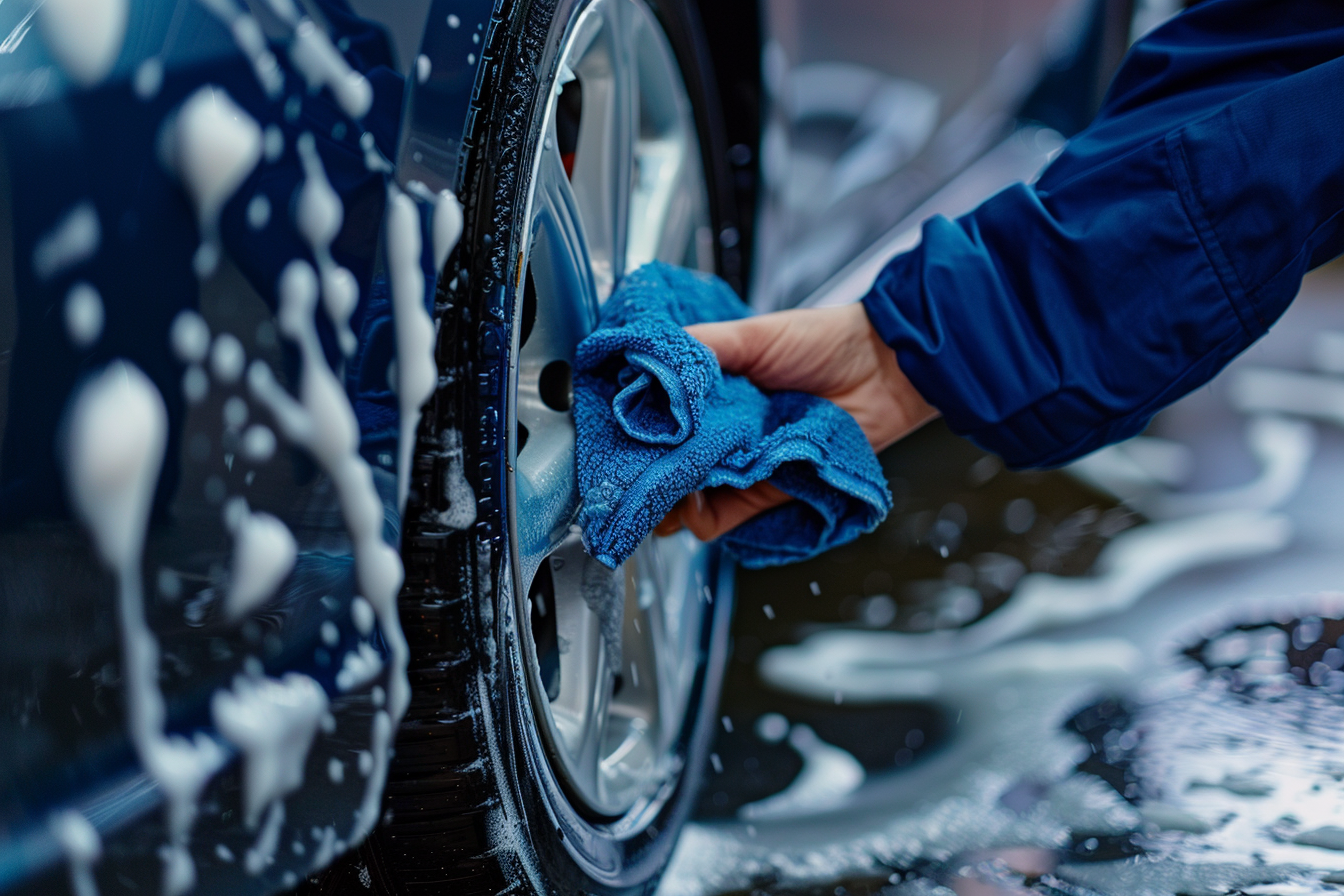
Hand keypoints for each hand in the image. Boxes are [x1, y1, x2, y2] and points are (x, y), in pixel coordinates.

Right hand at [654, 302, 937, 541]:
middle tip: (626, 475)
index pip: (654, 419)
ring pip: (684, 495)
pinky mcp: (762, 491)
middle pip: (664, 464)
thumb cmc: (824, 343)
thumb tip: (644, 363)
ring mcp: (738, 463)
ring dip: (667, 499)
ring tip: (658, 492)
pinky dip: (701, 516)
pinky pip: (720, 516)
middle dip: (642, 473)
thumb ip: (698, 350)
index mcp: (708, 390)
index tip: (612, 437)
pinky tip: (691, 505)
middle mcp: (718, 430)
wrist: (885, 371)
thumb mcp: (752, 336)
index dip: (630, 432)